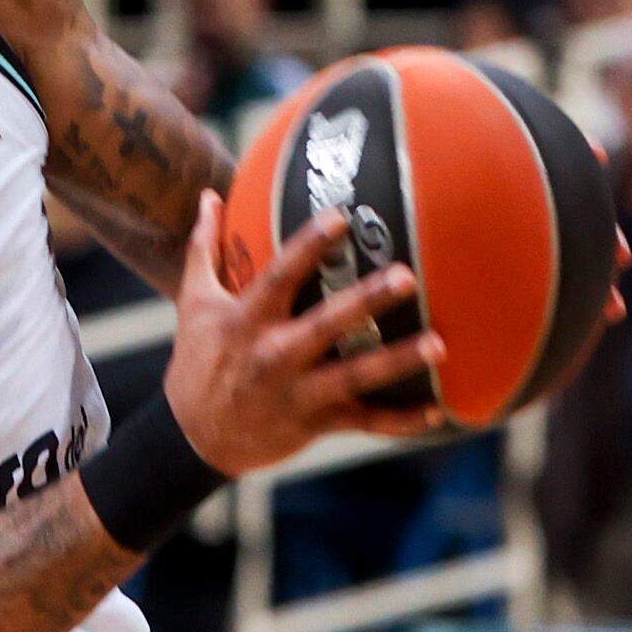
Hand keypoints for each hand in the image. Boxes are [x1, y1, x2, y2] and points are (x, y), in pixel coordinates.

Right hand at [165, 193, 448, 476]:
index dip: (310, 246)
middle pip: (326, 324)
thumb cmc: (198, 360)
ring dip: (398, 361)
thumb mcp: (194, 304)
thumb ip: (205, 248)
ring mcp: (297, 392)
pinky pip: (365, 423)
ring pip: (355, 376)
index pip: (280, 276)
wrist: (192, 437)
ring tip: (439, 344)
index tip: (342, 216)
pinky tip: (437, 412)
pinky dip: (401, 422)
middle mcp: (274, 354)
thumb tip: (209, 194)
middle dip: (367, 301)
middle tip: (407, 276)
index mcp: (247, 320)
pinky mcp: (314, 424)